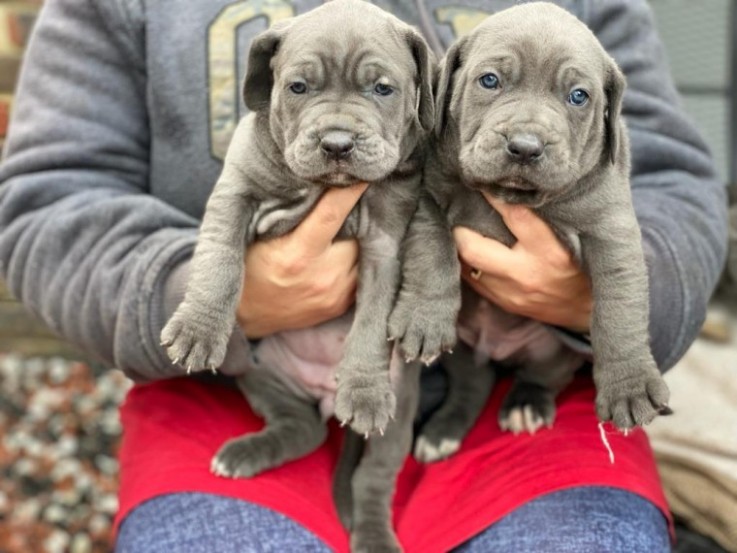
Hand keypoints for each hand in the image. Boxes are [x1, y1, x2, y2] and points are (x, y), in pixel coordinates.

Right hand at [237, 183, 367, 337]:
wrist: (245, 315)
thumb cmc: (250, 265)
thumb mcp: (259, 236)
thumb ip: (288, 213)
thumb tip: (318, 183)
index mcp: (298, 255)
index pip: (332, 214)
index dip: (350, 191)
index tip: (363, 173)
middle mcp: (322, 277)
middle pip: (355, 233)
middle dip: (353, 218)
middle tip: (342, 208)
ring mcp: (335, 294)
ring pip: (362, 253)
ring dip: (356, 241)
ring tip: (339, 234)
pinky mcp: (341, 305)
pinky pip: (359, 273)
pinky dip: (354, 260)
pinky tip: (338, 254)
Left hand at [453, 191, 591, 331]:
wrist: (589, 309)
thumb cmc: (582, 264)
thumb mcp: (573, 237)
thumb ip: (545, 216)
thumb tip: (513, 188)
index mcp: (550, 252)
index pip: (514, 215)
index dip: (494, 196)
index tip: (483, 181)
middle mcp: (526, 274)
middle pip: (473, 248)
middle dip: (460, 228)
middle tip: (459, 213)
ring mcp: (511, 293)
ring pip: (467, 266)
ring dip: (460, 246)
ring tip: (461, 228)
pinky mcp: (504, 303)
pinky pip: (473, 281)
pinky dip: (468, 263)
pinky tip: (471, 250)